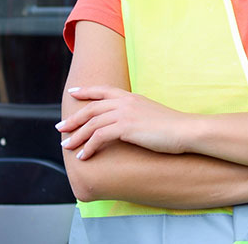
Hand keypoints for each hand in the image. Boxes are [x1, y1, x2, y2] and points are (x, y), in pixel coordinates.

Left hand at [58, 86, 191, 159]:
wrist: (186, 130)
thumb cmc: (173, 126)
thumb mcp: (151, 114)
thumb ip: (137, 114)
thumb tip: (129, 123)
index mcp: (131, 97)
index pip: (102, 90)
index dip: (86, 91)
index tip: (73, 93)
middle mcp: (125, 102)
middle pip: (91, 108)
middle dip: (73, 119)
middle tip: (61, 129)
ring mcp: (124, 113)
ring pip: (91, 124)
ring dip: (77, 137)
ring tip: (67, 147)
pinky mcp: (126, 128)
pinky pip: (99, 137)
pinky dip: (88, 147)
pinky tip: (83, 156)